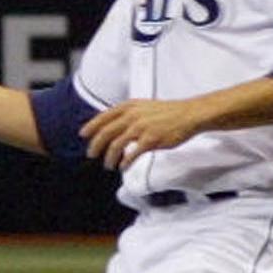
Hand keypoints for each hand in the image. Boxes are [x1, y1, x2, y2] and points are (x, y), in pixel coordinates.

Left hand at [79, 98, 207, 169]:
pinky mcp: (151, 140)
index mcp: (129, 107)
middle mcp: (132, 116)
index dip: (91, 127)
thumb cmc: (168, 112)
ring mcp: (141, 128)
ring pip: (116, 145)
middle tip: (91, 154)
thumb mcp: (144, 106)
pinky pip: (132, 154)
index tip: (83, 135)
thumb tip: (114, 125)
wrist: (189, 114)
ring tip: (108, 165)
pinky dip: (125, 162)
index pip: (103, 117)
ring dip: (109, 158)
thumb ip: (128, 114)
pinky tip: (123, 166)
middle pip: (105, 133)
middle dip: (95, 146)